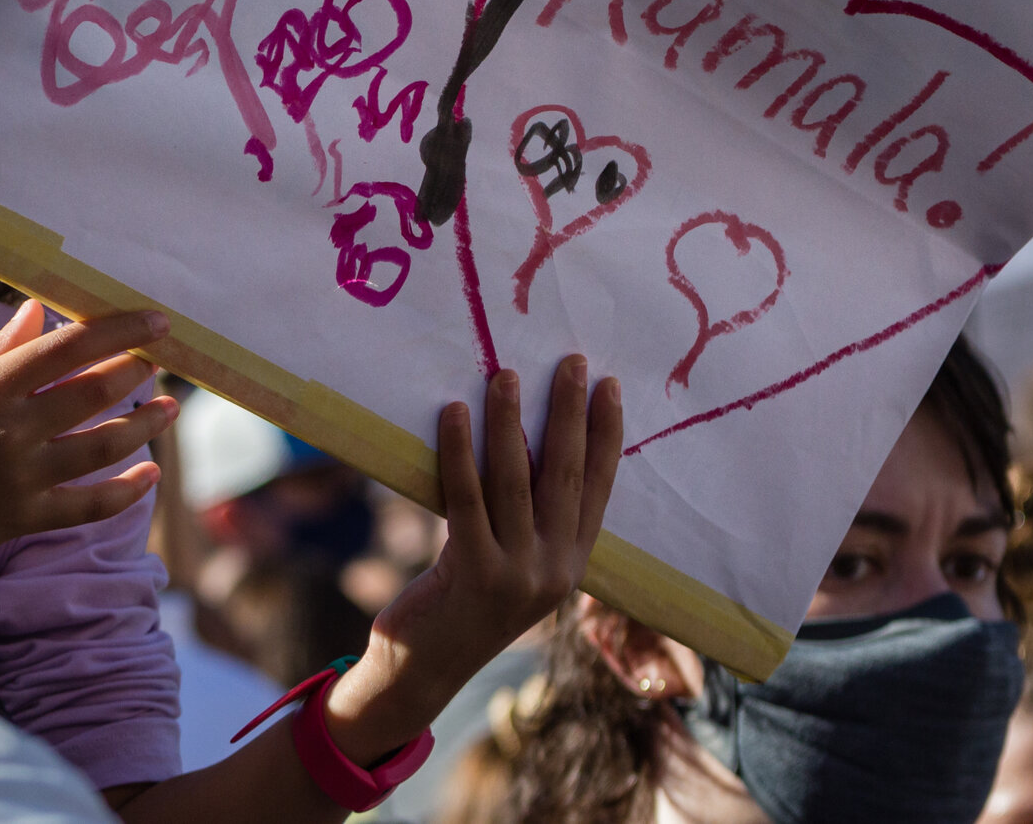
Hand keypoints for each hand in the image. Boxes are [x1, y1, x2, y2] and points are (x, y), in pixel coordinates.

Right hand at [0, 301, 174, 629]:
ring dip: (144, 426)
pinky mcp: (21, 520)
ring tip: (169, 410)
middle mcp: (9, 432)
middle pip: (93, 394)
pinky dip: (125, 492)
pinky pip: (88, 507)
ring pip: (102, 449)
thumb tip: (38, 311)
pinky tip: (149, 475)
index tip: (156, 321)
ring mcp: (19, 481)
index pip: (67, 349)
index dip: (118, 331)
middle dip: (135, 373)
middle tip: (159, 360)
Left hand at [323, 358, 621, 761]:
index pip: (598, 489)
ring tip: (505, 375)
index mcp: (571, 564)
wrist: (423, 670)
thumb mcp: (511, 565)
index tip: (610, 386)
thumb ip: (525, 520)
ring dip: (511, 421)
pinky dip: (460, 450)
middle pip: (565, 475)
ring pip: (516, 480)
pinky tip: (453, 412)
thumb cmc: (462, 604)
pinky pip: (467, 497)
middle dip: (569, 413)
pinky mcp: (473, 572)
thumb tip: (521, 439)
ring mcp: (517, 574)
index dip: (607, 435)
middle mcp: (554, 569)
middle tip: (571, 362)